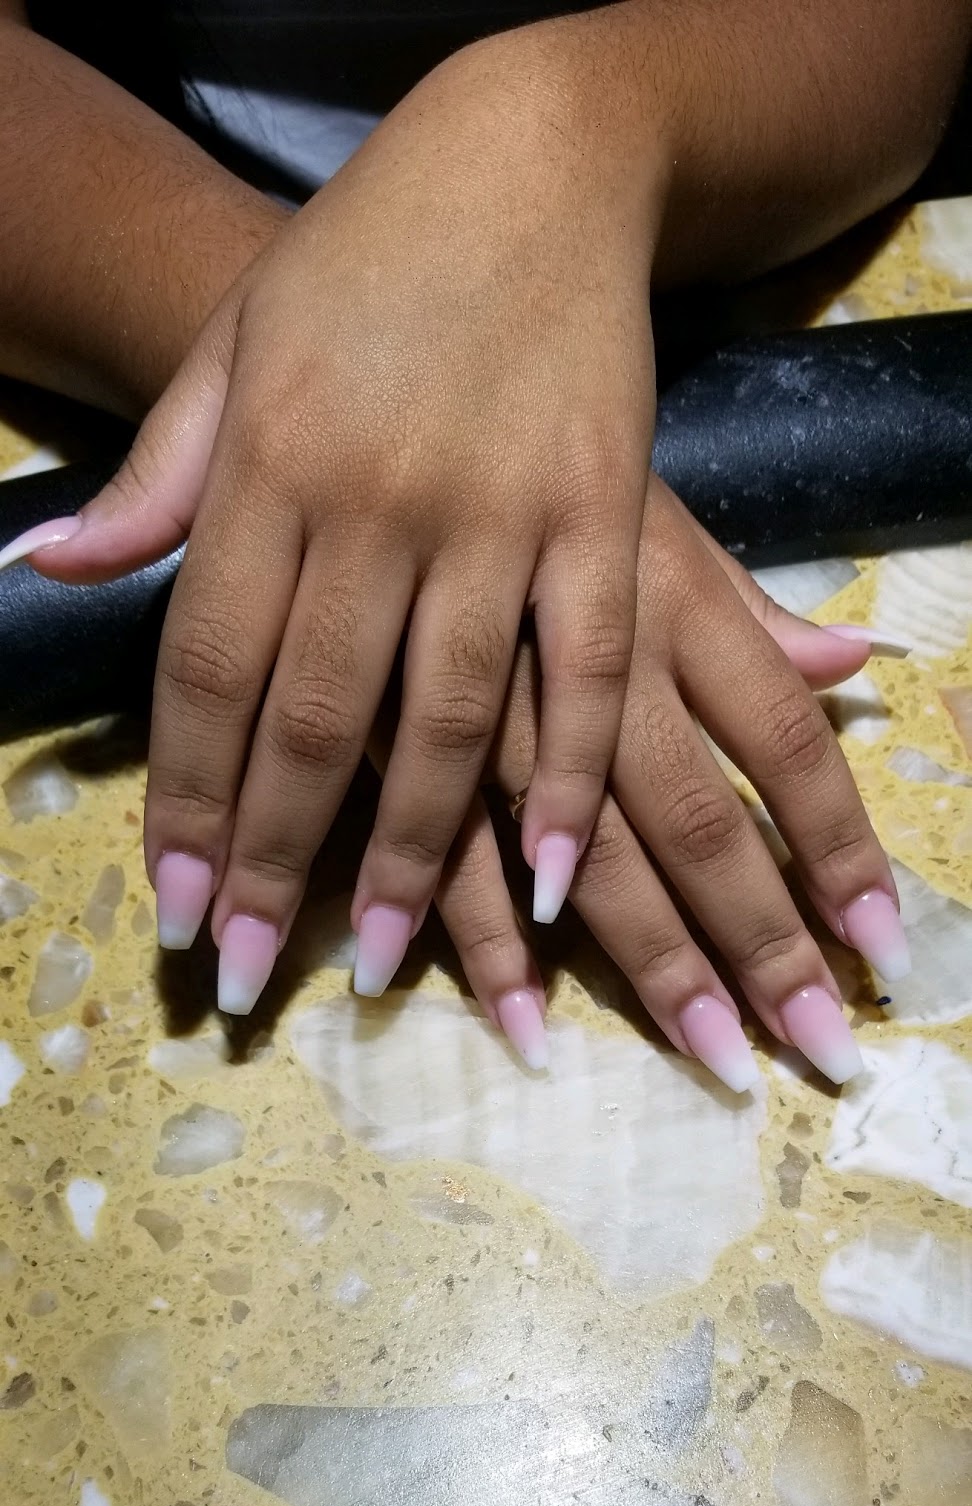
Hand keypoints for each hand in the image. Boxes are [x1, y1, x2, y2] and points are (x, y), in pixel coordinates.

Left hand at [24, 24, 661, 1009]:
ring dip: (411, 853)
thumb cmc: (360, 263)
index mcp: (267, 462)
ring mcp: (497, 510)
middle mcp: (373, 498)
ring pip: (446, 714)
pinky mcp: (603, 512)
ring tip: (373, 961)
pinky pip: (582, 668)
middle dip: (277, 860)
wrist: (528, 157)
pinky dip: (567, 776)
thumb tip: (49, 565)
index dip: (190, 801)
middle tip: (253, 974)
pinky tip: (548, 876)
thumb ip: (157, 476)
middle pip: (313, 717)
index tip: (182, 913)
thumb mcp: (231, 348)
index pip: (208, 668)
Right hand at [415, 479, 904, 1089]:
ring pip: (589, 857)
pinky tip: (530, 1026)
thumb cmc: (519, 461)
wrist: (366, 387)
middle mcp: (597, 658)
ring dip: (655, 966)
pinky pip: (453, 856)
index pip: (781, 740)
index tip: (882, 947)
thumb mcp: (647, 512)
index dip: (839, 845)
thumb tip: (854, 672)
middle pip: (700, 822)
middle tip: (825, 1047)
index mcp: (667, 599)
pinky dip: (491, 944)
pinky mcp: (393, 732)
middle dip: (765, 941)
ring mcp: (495, 705)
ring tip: (718, 1064)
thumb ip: (745, 608)